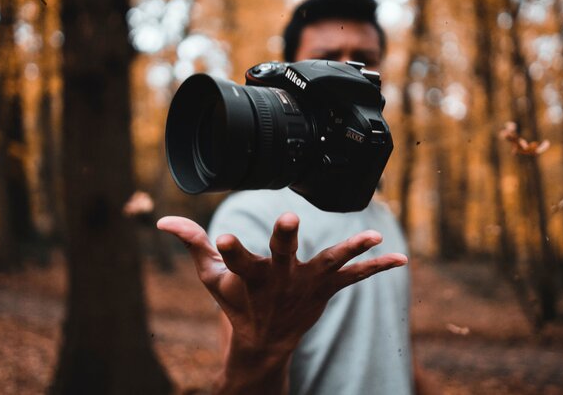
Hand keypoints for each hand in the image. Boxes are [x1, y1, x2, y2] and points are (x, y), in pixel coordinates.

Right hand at [157, 212, 407, 392]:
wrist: (264, 342)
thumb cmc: (236, 303)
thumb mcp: (211, 277)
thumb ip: (192, 244)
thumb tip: (161, 220)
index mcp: (248, 278)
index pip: (234, 261)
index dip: (230, 250)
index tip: (223, 237)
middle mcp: (279, 282)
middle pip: (281, 257)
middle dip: (285, 239)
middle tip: (289, 221)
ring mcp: (306, 286)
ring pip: (329, 265)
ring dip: (349, 250)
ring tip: (372, 237)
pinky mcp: (326, 290)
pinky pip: (355, 278)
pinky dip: (377, 268)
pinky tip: (401, 259)